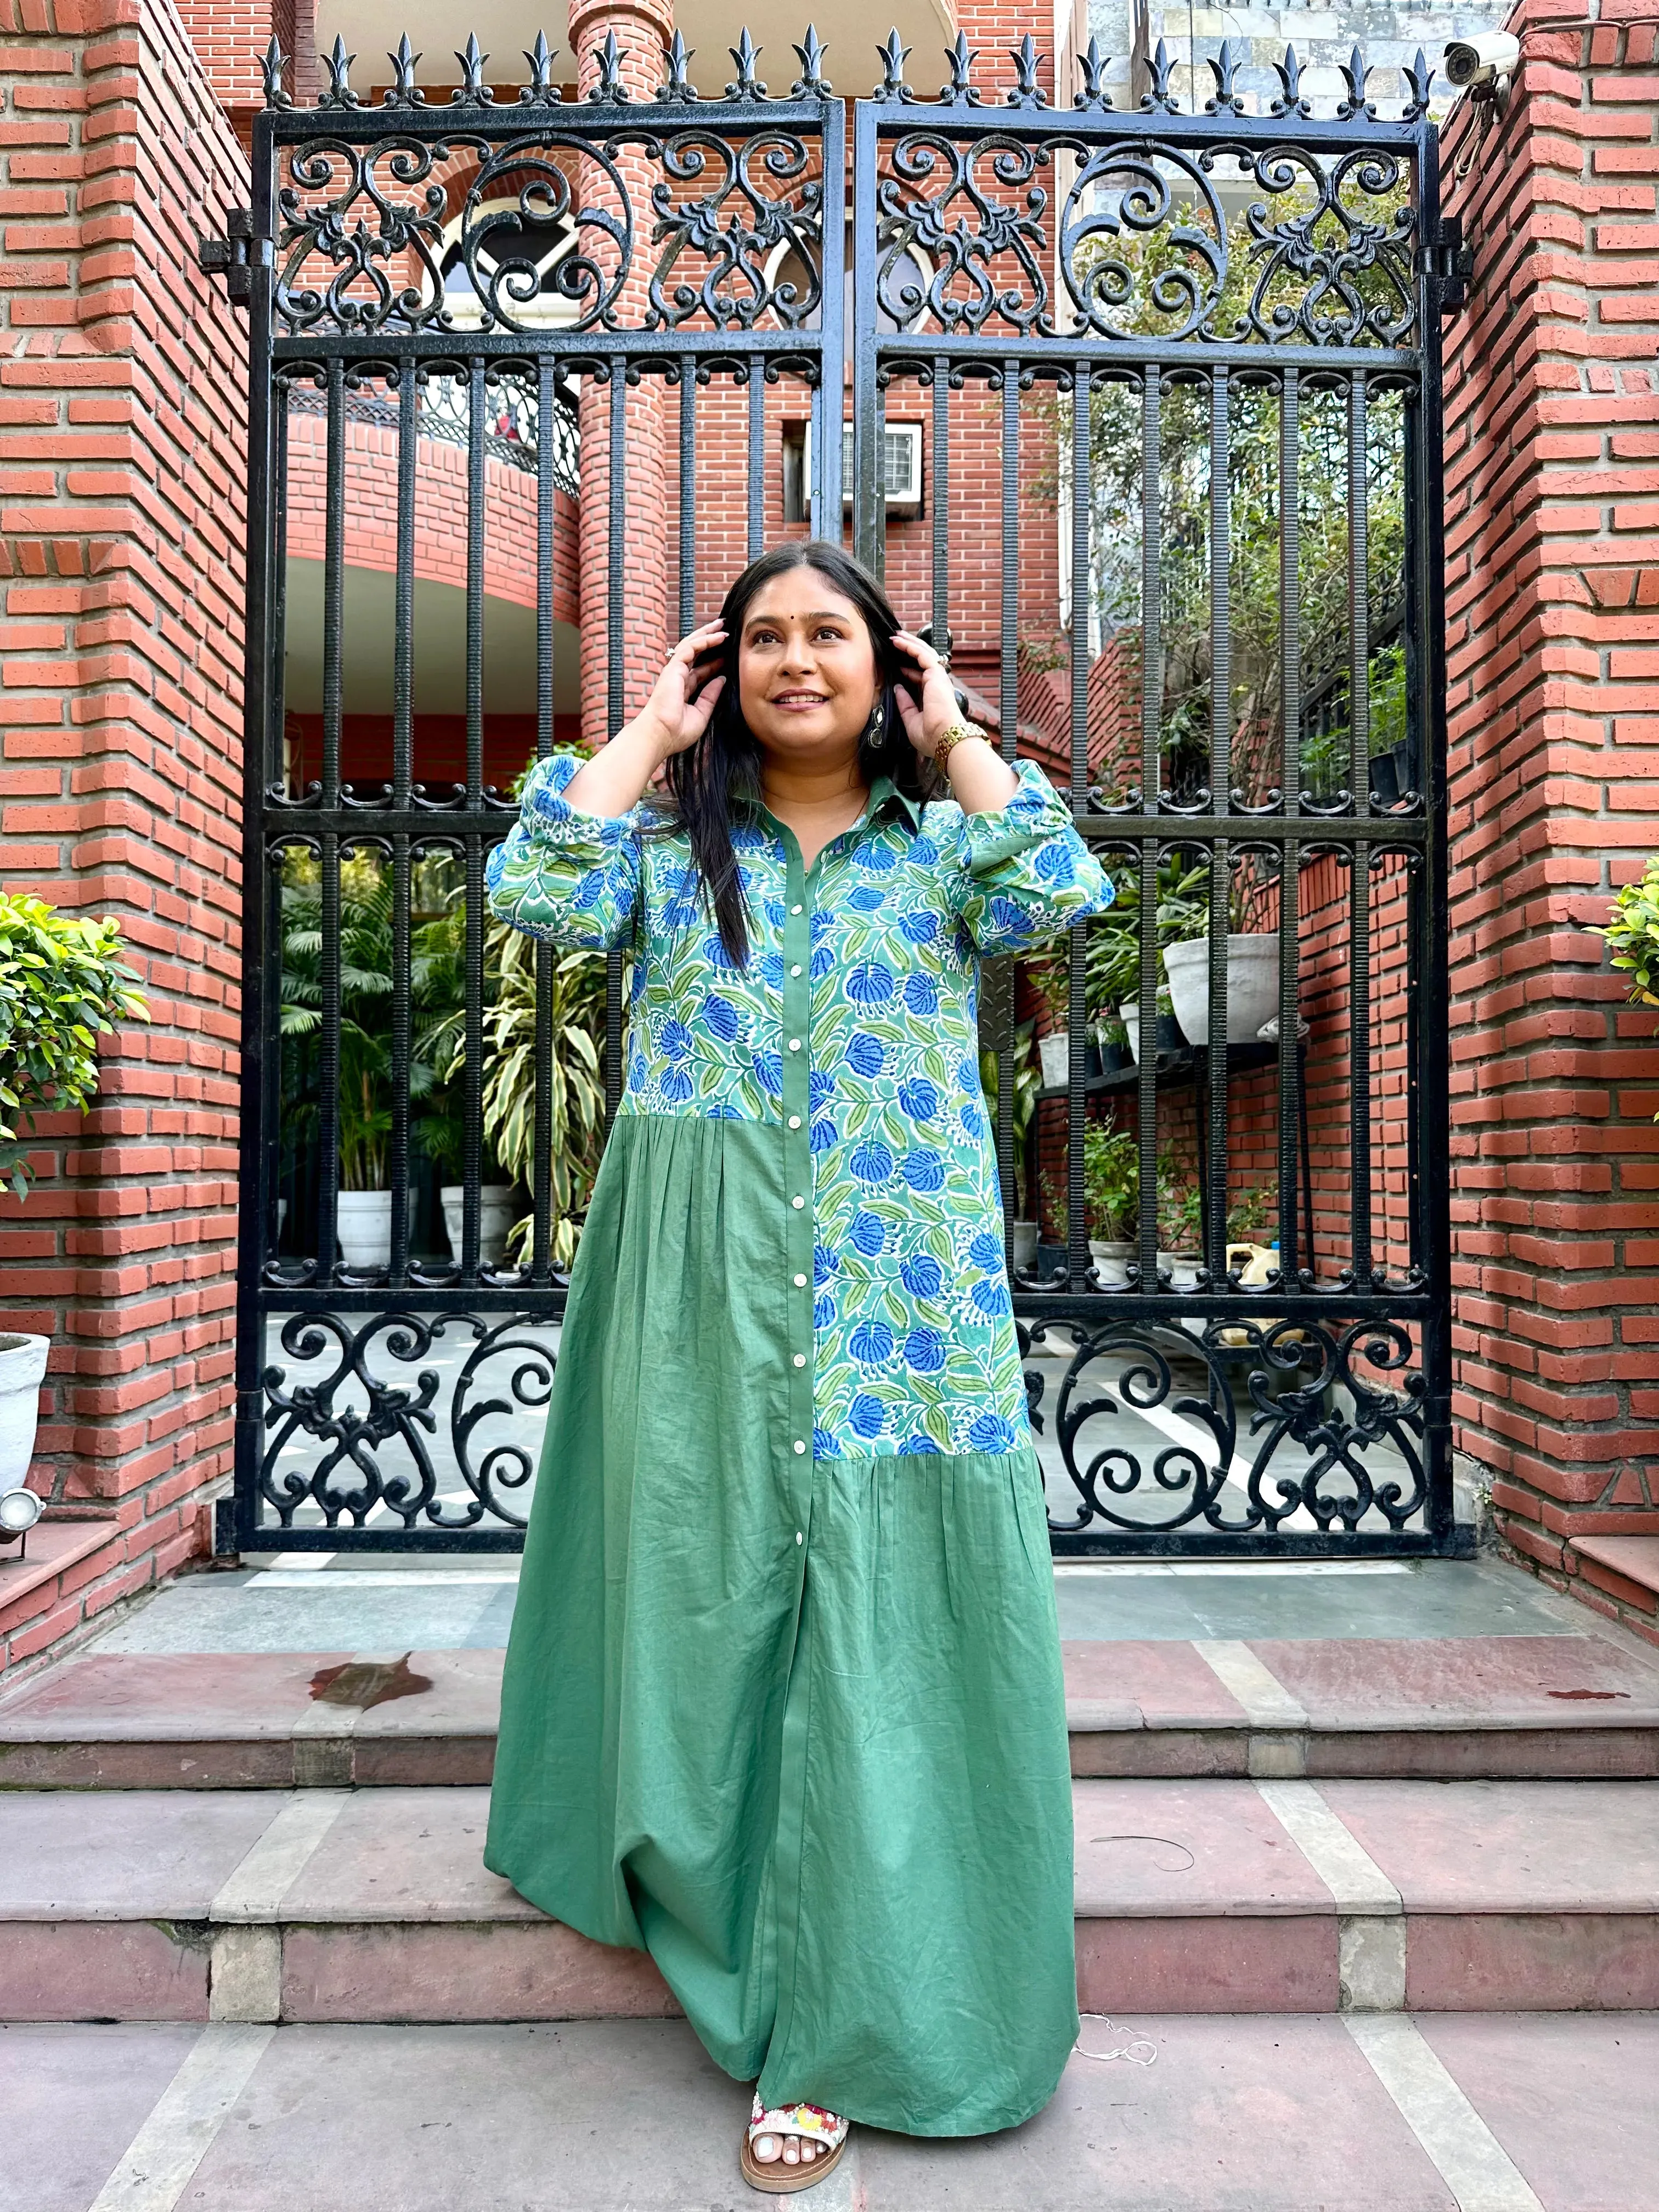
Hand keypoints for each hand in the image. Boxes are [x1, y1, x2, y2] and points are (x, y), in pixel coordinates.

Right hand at [620, 623, 726, 762]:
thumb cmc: (677, 731)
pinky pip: (691, 648)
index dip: (714, 662)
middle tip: (724, 630)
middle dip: (709, 640)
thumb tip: (722, 679)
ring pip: (692, 645)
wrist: (661, 734)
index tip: (728, 655)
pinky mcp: (673, 668)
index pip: (700, 671)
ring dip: (708, 634)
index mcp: (683, 690)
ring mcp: (674, 671)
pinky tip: (719, 636)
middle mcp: (678, 678)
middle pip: (695, 653)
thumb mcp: (701, 714)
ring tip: (723, 625)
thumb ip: (711, 696)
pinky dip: (705, 640)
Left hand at [889, 632, 961, 759]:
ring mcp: (938, 678)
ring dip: (909, 643)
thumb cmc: (930, 735)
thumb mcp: (911, 719)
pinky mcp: (936, 674)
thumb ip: (904, 703)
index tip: (896, 665)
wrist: (942, 737)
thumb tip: (897, 688)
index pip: (920, 677)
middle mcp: (937, 684)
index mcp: (932, 696)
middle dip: (910, 649)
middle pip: (923, 661)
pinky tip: (898, 641)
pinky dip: (910, 646)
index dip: (908, 669)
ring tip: (895, 636)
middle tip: (896, 641)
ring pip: (923, 653)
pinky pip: (922, 654)